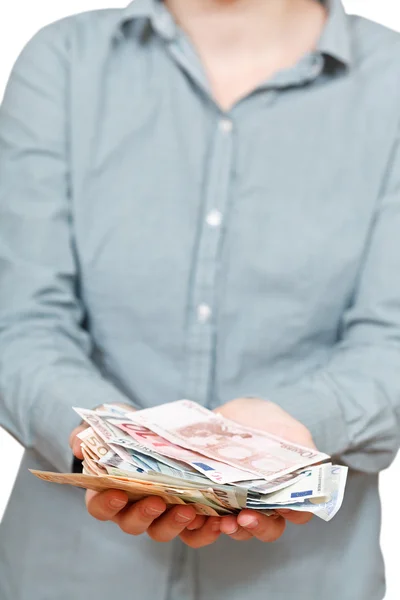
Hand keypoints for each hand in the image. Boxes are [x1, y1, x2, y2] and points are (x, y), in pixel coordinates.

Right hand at [70, 403, 221, 545]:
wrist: (163, 431)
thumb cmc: (127, 430)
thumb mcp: (108, 422)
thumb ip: (89, 431)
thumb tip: (77, 445)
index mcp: (108, 491)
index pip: (99, 507)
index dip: (106, 504)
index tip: (118, 493)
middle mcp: (132, 509)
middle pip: (131, 524)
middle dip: (143, 515)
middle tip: (157, 501)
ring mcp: (160, 515)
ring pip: (161, 532)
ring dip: (173, 525)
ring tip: (189, 510)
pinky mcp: (186, 516)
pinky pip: (193, 534)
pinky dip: (204, 531)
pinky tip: (216, 520)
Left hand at [214, 397, 314, 535]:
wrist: (234, 413)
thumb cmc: (267, 422)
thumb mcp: (289, 430)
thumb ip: (303, 448)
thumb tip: (314, 467)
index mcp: (289, 489)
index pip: (300, 511)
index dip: (295, 513)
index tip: (285, 507)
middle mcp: (266, 503)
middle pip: (270, 528)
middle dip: (259, 527)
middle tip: (246, 518)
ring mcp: (239, 504)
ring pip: (240, 530)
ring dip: (233, 529)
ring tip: (223, 520)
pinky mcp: (213, 501)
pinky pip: (209, 524)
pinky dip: (205, 526)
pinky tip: (201, 515)